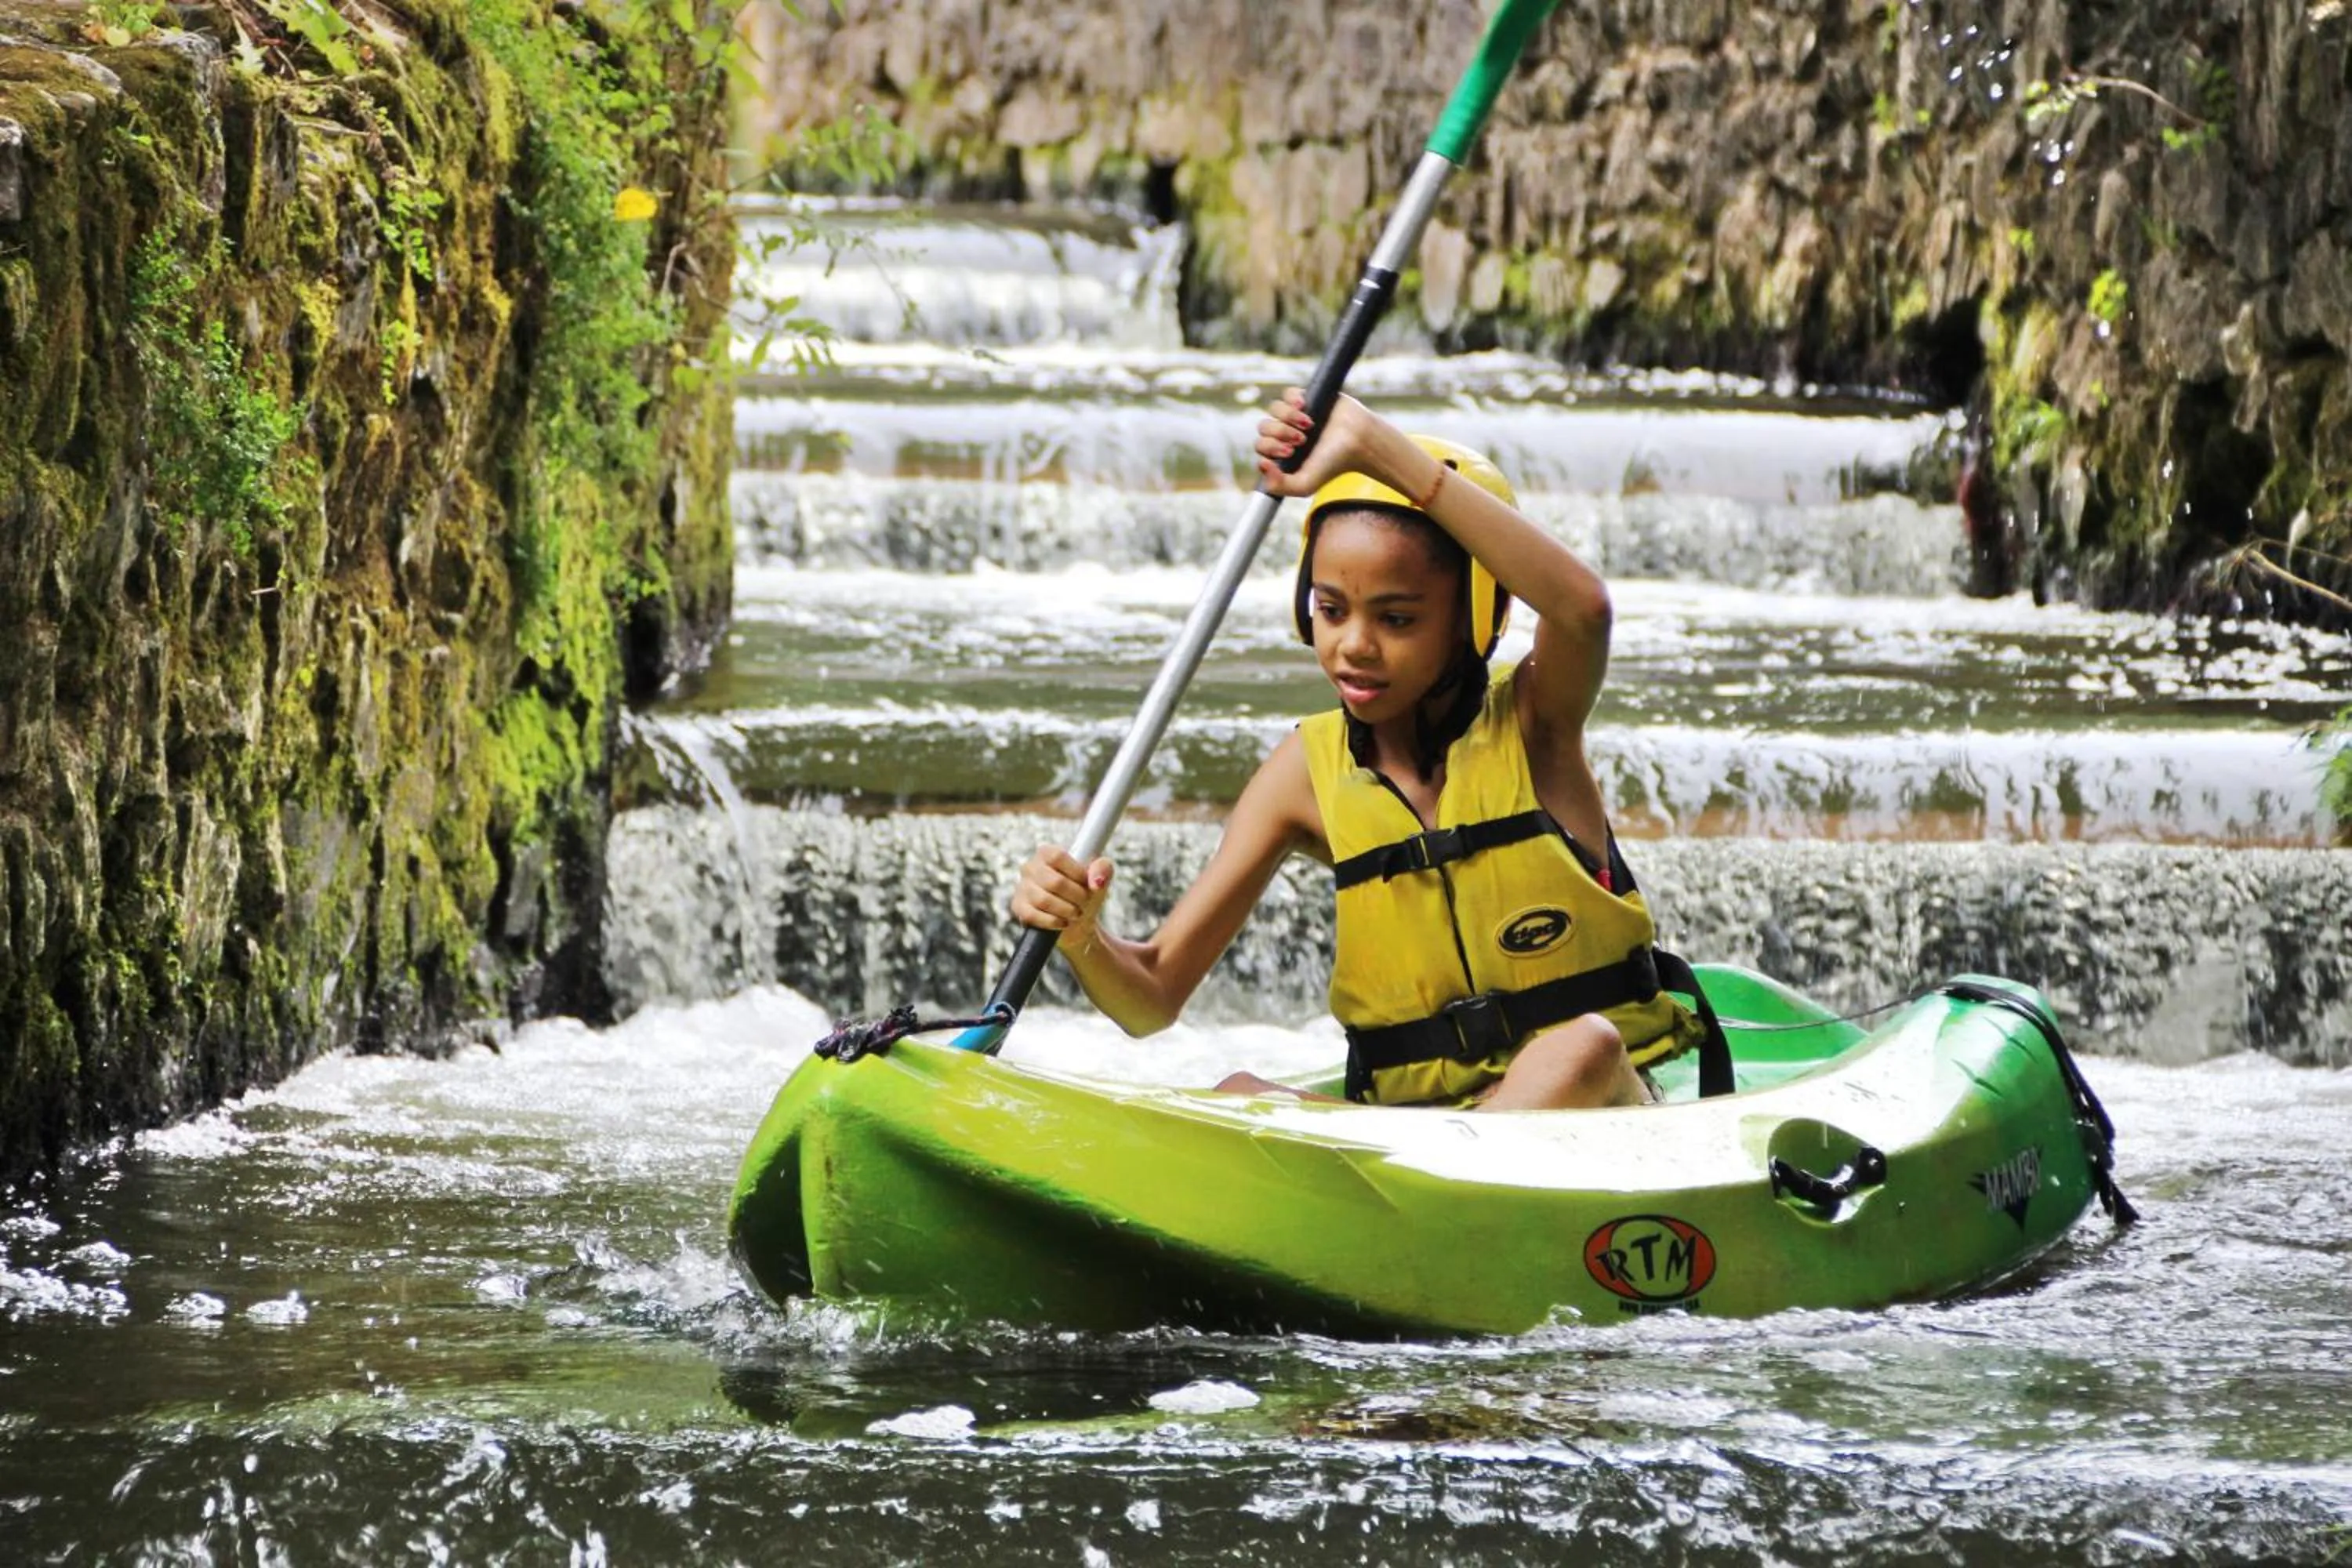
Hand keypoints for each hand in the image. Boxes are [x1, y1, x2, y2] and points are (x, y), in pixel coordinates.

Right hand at [1009, 844, 1114, 944]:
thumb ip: (1103, 869)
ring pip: (1044, 900)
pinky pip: (1032, 915)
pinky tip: (1063, 922)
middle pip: (1054, 882)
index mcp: (1047, 853)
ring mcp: (1022, 887)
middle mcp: (1030, 867)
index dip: (1077, 872)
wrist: (1077, 921)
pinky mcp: (1018, 907)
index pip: (1058, 856)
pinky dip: (1053, 921)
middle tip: (1084, 902)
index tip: (1088, 883)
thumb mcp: (1099, 878)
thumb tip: (1096, 881)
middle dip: (1076, 896)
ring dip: (1066, 910)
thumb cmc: (1085, 893)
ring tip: (1076, 913)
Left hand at [1253, 388, 1389, 496]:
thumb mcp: (1305, 484)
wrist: (1358, 441)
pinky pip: (1287, 394)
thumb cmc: (1333, 463)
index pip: (1261, 446)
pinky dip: (1292, 400)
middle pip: (1264, 426)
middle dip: (1279, 433)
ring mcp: (1294, 415)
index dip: (1270, 447)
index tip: (1290, 452)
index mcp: (1281, 452)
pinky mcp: (1306, 398)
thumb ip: (1279, 486)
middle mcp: (1285, 433)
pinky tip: (1304, 407)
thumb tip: (1261, 464)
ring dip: (1288, 417)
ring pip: (1274, 409)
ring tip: (1309, 425)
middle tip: (1301, 441)